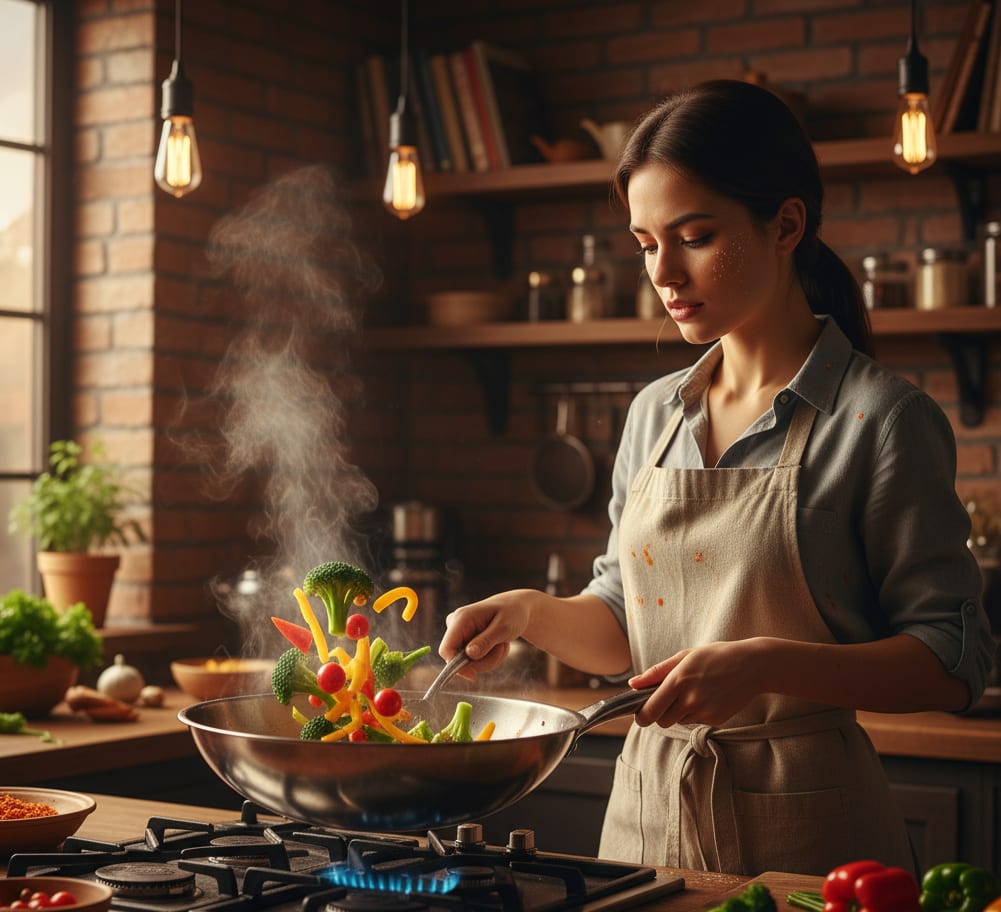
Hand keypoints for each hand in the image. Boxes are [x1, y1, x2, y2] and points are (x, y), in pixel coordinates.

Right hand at [439, 589, 536, 681]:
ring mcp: (459, 633)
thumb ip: (486, 641)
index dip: (455, 666)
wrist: (515, 608)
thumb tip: (470, 654)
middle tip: (502, 649)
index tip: (473, 676)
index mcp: (461, 618)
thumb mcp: (503, 627)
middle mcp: (455, 625)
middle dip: (483, 661)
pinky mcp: (464, 641)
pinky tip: (498, 644)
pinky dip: (489, 658)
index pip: (446, 649)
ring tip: (502, 644)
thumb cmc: (511, 613)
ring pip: (468, 662)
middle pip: (459, 659)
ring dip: (489, 659)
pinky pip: (474, 660)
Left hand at [628, 639, 767, 727]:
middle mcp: (690, 699)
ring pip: (679, 721)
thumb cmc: (715, 656)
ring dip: (679, 712)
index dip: (642, 716)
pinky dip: (697, 713)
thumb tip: (633, 684)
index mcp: (678, 680)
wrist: (752, 665)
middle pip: (662, 721)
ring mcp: (704, 711)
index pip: (650, 710)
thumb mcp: (684, 657)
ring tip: (694, 692)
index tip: (641, 713)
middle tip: (668, 699)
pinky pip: (696, 721)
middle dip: (660, 714)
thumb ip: (656, 673)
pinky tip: (708, 697)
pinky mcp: (716, 720)